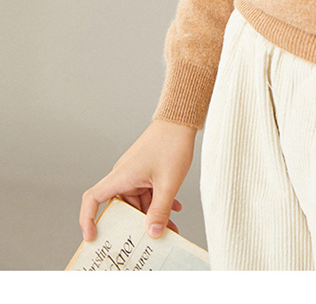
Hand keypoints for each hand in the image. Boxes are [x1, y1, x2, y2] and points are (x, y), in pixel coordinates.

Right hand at [79, 119, 196, 241]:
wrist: (180, 119)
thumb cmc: (171, 144)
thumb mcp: (168, 183)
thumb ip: (160, 210)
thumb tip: (152, 234)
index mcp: (121, 176)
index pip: (92, 199)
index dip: (87, 219)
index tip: (92, 237)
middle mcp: (124, 176)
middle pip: (121, 208)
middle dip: (135, 225)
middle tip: (147, 242)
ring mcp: (135, 174)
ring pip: (138, 203)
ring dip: (152, 216)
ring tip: (170, 229)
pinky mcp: (146, 172)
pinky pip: (148, 194)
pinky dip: (159, 203)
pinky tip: (175, 209)